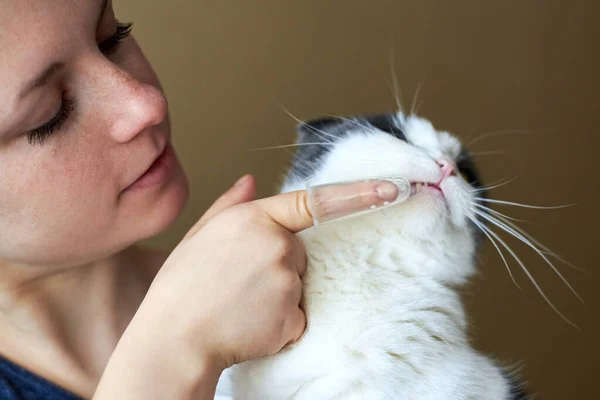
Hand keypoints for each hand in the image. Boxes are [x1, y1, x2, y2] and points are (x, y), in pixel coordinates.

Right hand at [94, 174, 400, 398]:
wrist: (173, 339)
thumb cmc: (180, 286)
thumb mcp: (199, 235)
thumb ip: (229, 204)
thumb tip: (250, 180)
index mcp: (254, 219)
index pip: (316, 200)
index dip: (359, 194)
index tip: (392, 188)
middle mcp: (277, 246)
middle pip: (299, 252)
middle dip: (277, 263)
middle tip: (239, 280)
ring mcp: (287, 283)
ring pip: (297, 284)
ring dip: (276, 293)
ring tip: (238, 303)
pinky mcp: (292, 318)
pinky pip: (295, 315)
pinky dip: (278, 321)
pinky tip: (249, 322)